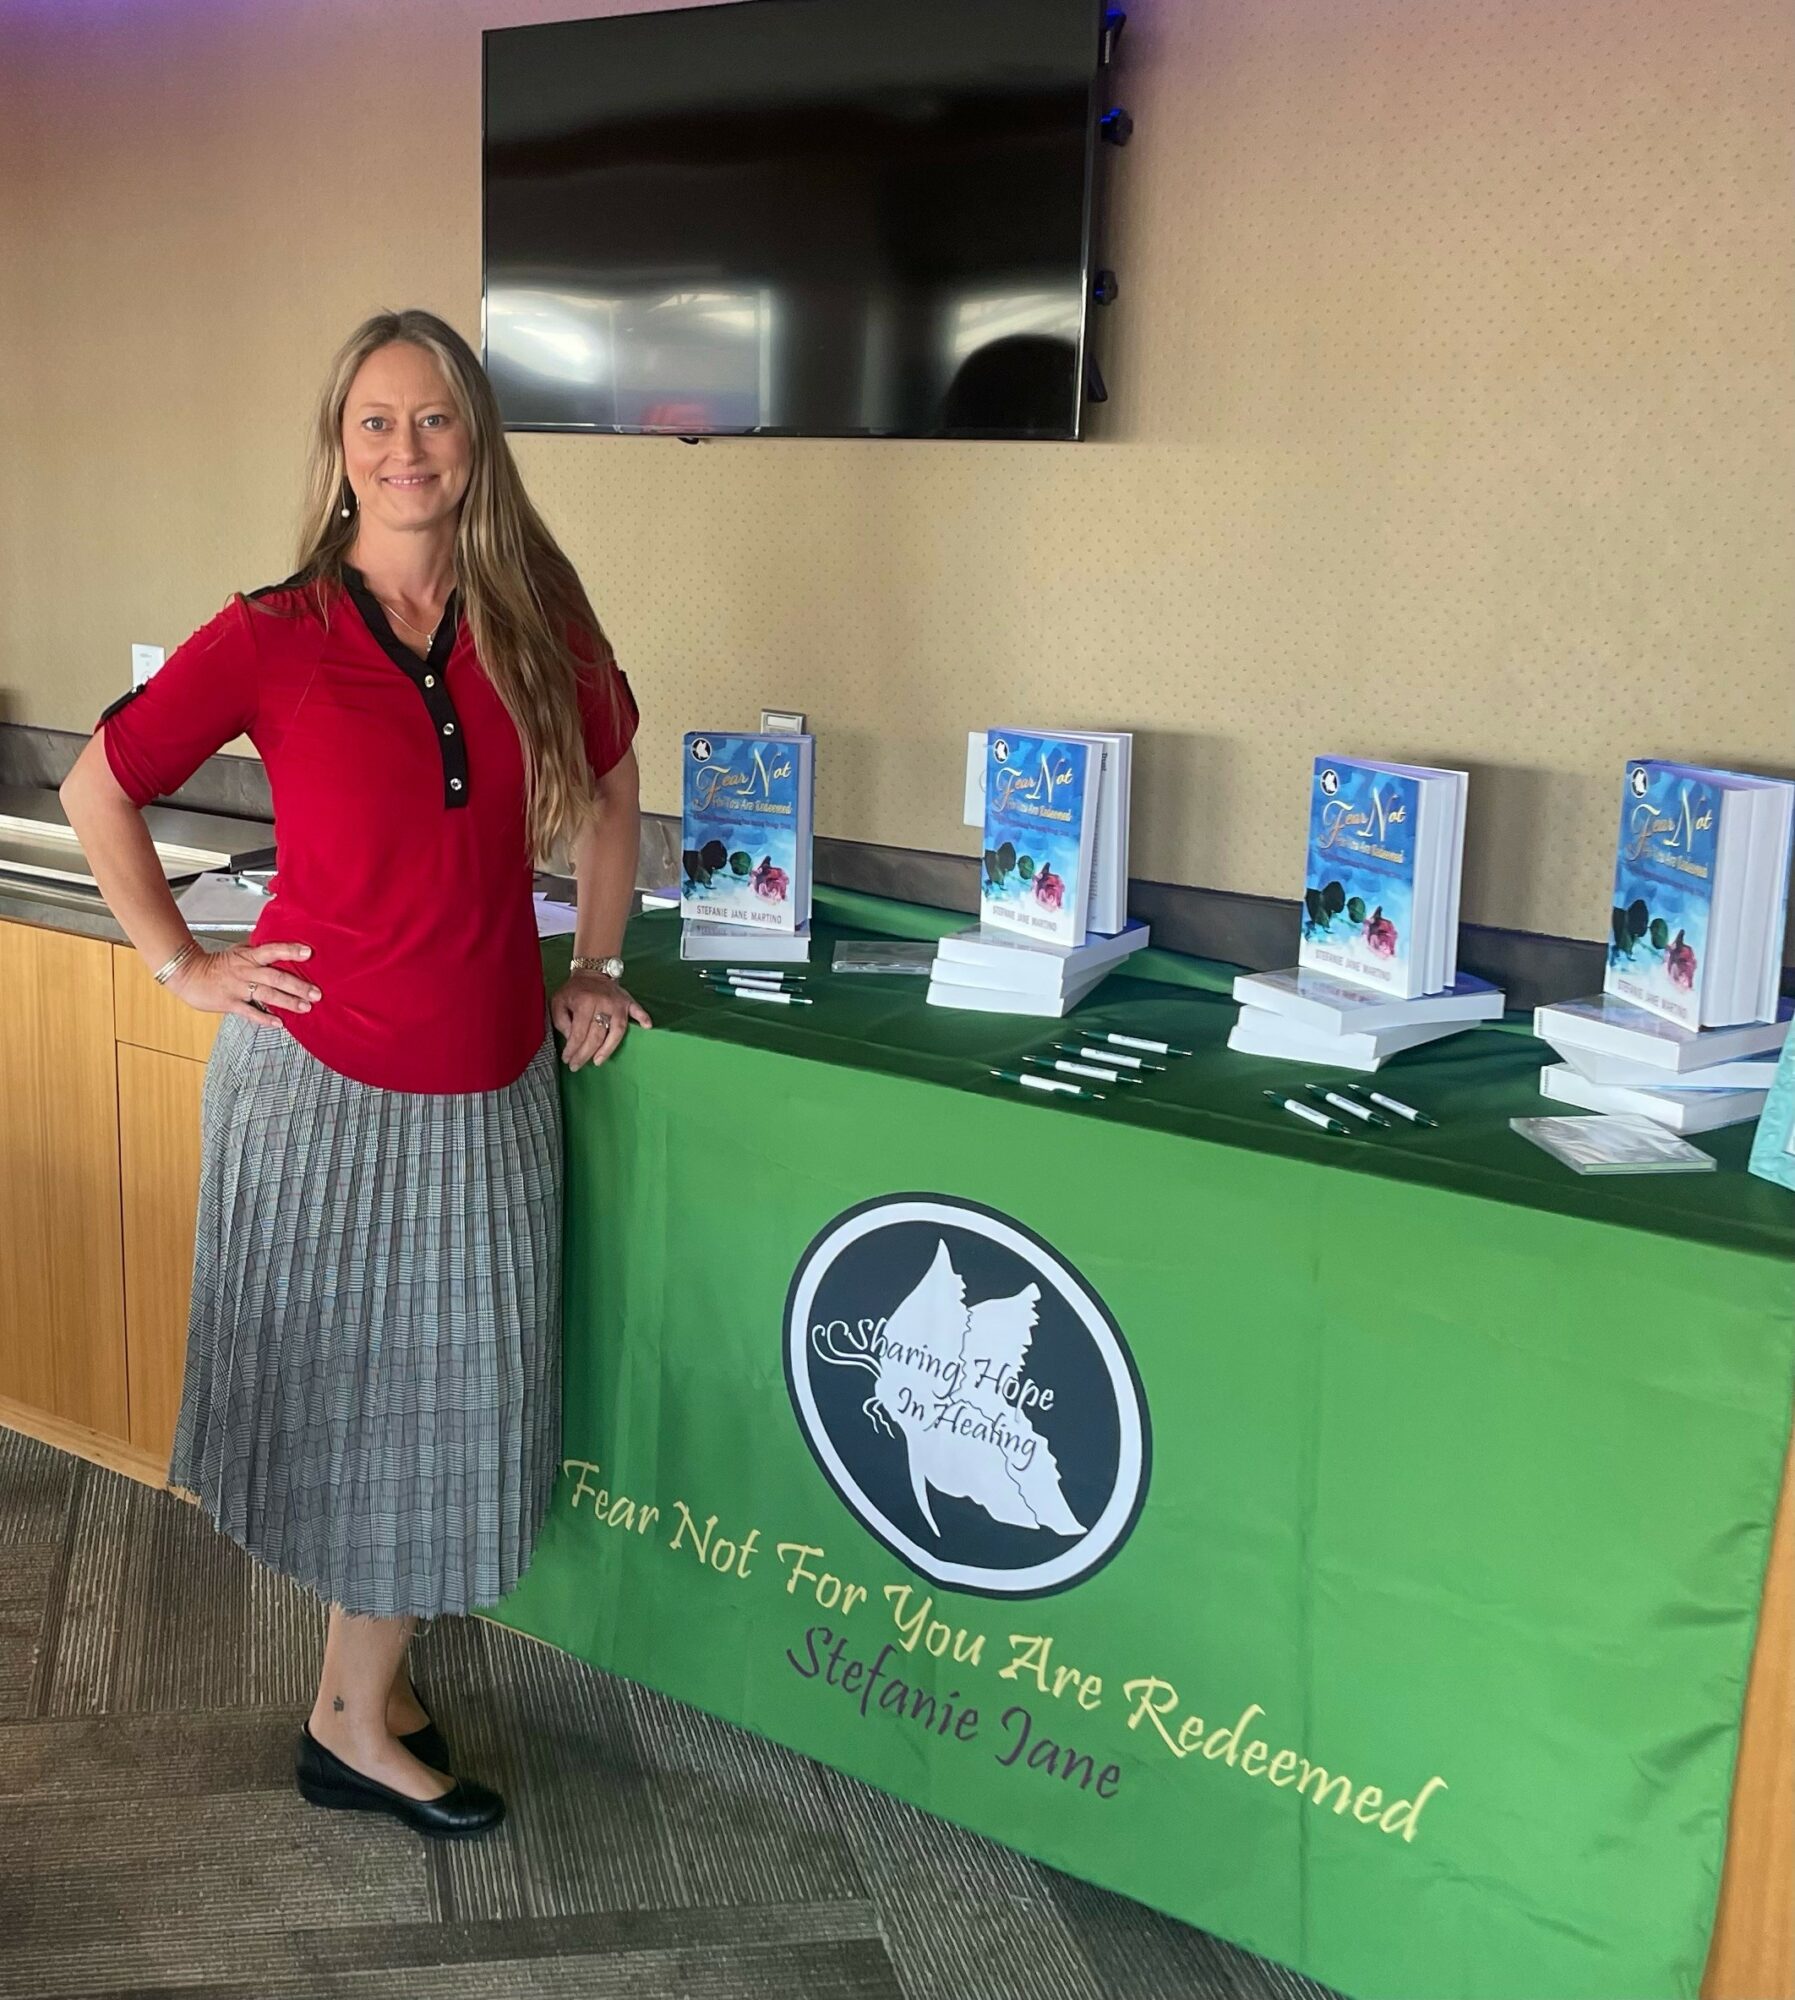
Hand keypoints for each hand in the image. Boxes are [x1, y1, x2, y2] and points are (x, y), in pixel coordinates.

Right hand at [167, 940, 319, 1024]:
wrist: (189, 974)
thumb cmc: (217, 964)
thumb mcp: (239, 952)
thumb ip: (259, 954)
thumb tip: (283, 951)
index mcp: (249, 957)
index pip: (273, 950)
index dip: (290, 951)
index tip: (308, 953)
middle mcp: (246, 971)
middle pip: (276, 977)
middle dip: (298, 986)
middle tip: (316, 993)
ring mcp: (239, 988)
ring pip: (267, 995)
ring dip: (288, 1002)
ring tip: (305, 1007)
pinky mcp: (230, 1003)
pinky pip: (251, 1012)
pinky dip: (265, 1018)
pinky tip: (280, 1023)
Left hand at [551, 971, 651, 1069]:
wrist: (592, 971)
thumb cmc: (574, 990)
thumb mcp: (558, 1001)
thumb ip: (561, 1021)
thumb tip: (570, 1039)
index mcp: (584, 1002)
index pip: (579, 1032)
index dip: (573, 1049)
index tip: (568, 1059)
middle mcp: (603, 1003)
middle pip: (596, 1035)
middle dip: (585, 1054)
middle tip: (577, 1066)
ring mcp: (618, 1003)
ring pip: (616, 1031)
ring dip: (608, 1048)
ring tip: (598, 1061)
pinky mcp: (628, 1002)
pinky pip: (638, 1010)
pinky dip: (643, 1018)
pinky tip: (647, 1027)